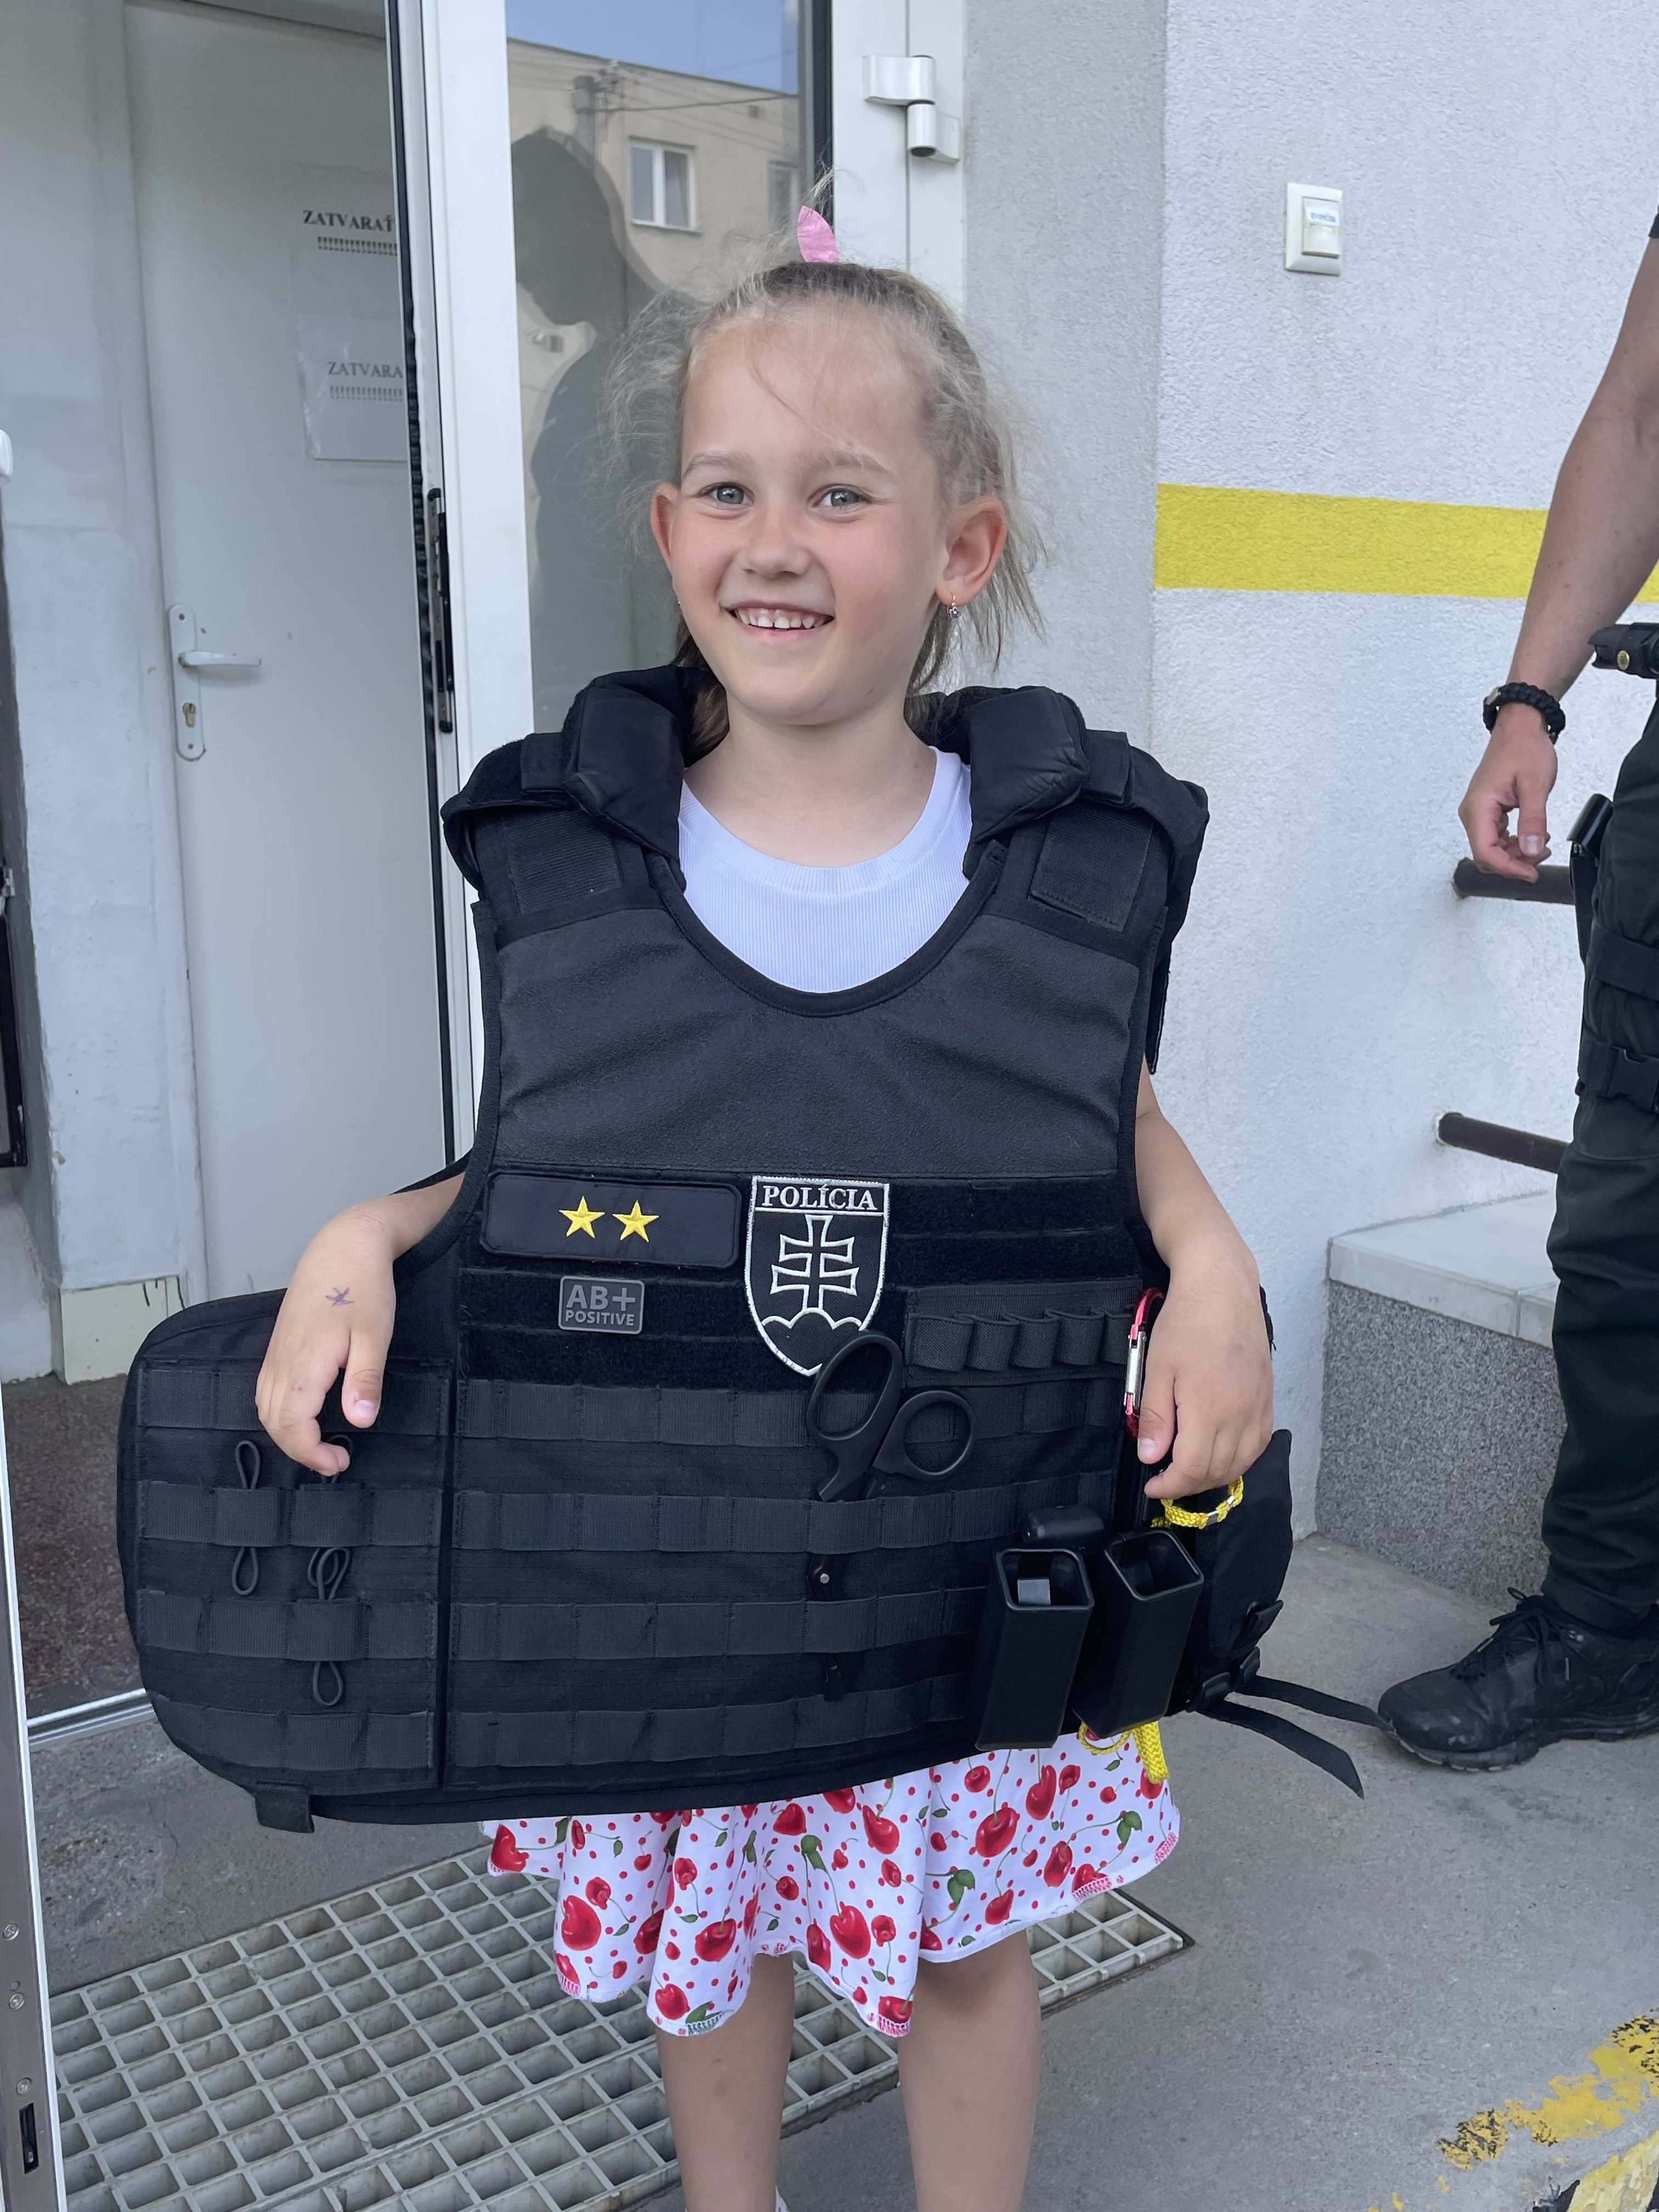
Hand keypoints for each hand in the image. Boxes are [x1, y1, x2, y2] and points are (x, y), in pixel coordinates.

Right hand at [255, 1205, 397, 1474]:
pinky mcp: (279, 1343)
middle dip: (298, 1450)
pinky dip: (279, 1412)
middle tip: (334, 1460)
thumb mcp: (375, 1335)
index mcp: (304, 1362)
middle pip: (272, 1422)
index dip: (311, 1453)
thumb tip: (360, 1421)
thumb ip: (364, 1380)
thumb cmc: (363, 1285)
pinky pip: (266, 1389)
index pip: (291, 1425)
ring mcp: (276, 1351)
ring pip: (264, 1407)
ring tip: (320, 1442)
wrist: (343, 1245)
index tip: (339, 1463)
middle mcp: (282, 1360)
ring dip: (286, 1433)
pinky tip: (304, 1413)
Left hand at [1138, 1253, 1273, 1500]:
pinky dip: (1241, 1458)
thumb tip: (1151, 1458)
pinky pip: (1260, 1442)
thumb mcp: (1157, 1368)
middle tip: (1167, 1479)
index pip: (1192, 1469)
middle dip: (1190, 1484)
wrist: (1222, 1288)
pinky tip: (1223, 1454)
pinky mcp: (1268, 1397)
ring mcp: (1258, 1407)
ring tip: (1191, 1470)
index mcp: (1209, 1411)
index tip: (1152, 1486)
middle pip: (1218, 1471)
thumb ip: (1156, 1417)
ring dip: (1216, 1475)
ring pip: (1242, 1462)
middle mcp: (1240, 1415)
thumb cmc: (1186, 1323)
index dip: (1170, 1486)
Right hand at [1458, 703, 1559, 879]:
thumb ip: (1533, 820)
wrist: (1520, 727)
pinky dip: (1514, 843)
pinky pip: (1496, 838)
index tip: (1531, 873)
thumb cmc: (1524, 748)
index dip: (1508, 868)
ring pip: (1492, 849)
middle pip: (1487, 855)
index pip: (1486, 852)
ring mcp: (1478, 812)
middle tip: (1541, 857)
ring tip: (1541, 843)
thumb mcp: (1535, 785)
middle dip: (1514, 862)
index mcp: (1479, 807)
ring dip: (1516, 854)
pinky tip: (1532, 835)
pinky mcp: (1487, 811)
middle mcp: (1472, 812)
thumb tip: (1532, 851)